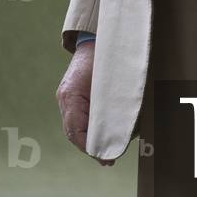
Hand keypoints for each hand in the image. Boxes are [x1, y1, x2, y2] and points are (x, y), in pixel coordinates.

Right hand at [56, 41, 113, 164]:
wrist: (96, 36)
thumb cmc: (106, 55)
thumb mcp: (112, 80)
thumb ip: (116, 103)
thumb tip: (130, 128)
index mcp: (71, 95)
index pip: (76, 130)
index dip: (90, 146)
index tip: (105, 156)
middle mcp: (66, 98)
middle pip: (75, 132)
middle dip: (92, 147)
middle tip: (109, 160)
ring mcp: (68, 97)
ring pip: (77, 126)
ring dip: (91, 139)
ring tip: (108, 153)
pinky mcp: (74, 96)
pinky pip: (80, 117)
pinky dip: (91, 128)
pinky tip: (104, 135)